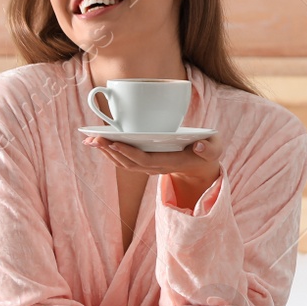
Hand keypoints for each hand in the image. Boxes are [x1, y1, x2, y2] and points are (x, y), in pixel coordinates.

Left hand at [84, 130, 222, 208]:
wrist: (202, 165)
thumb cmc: (209, 150)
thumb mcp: (215, 146)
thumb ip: (210, 147)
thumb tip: (200, 146)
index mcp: (173, 162)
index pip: (147, 159)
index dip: (129, 152)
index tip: (114, 142)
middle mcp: (158, 167)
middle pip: (130, 163)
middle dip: (111, 151)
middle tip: (94, 138)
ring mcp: (150, 167)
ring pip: (124, 164)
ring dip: (107, 153)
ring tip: (91, 140)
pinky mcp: (145, 163)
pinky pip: (125, 161)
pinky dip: (110, 153)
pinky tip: (99, 142)